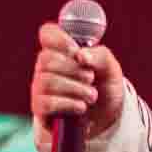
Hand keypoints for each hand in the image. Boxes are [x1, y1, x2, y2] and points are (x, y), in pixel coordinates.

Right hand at [30, 20, 126, 137]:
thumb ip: (100, 56)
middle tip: (91, 78)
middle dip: (74, 70)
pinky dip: (68, 104)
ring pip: (47, 81)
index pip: (47, 34)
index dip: (60, 39)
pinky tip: (81, 107)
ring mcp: (41, 87)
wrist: (105, 118)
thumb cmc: (104, 87)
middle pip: (47, 59)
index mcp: (61, 51)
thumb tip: (81, 56)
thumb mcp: (111, 69)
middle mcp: (46, 67)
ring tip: (92, 96)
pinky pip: (46, 102)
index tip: (76, 51)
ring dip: (75, 89)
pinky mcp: (40, 108)